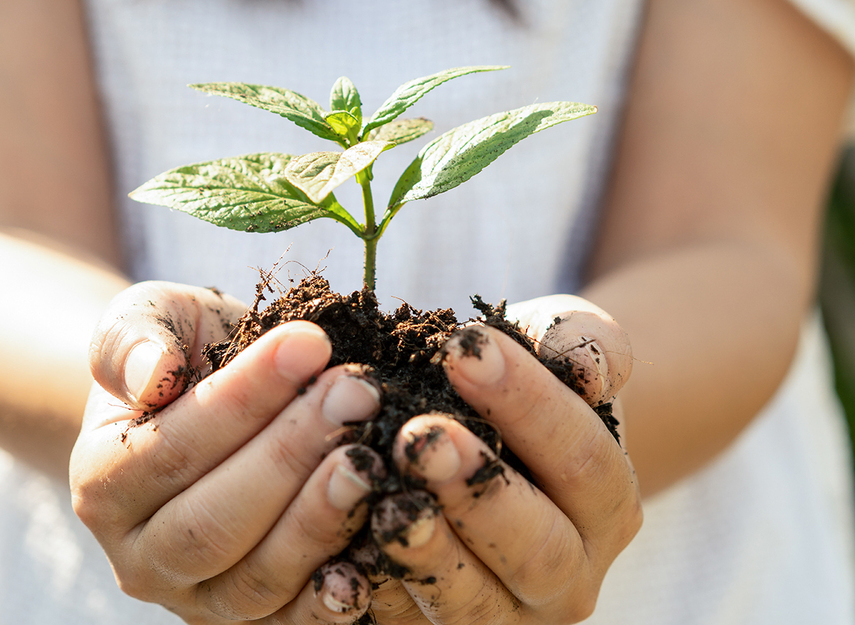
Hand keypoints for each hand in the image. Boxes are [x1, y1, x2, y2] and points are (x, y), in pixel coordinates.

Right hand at [70, 281, 383, 623]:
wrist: (209, 402)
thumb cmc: (185, 353)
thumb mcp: (149, 318)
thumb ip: (132, 338)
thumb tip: (150, 374)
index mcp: (103, 483)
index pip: (173, 448)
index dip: (244, 399)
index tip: (310, 343)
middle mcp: (141, 557)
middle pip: (213, 524)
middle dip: (292, 455)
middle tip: (358, 394)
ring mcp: (199, 598)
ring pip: (258, 578)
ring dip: (321, 517)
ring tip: (372, 456)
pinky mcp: (254, 619)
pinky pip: (293, 622)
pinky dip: (336, 596)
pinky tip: (379, 542)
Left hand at [361, 295, 640, 623]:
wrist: (488, 448)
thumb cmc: (522, 389)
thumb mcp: (556, 350)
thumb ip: (583, 345)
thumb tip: (588, 367)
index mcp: (608, 506)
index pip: (582, 458)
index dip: (528, 403)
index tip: (463, 351)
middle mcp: (569, 577)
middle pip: (538, 547)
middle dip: (477, 492)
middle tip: (421, 440)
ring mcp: (506, 616)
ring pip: (473, 603)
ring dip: (426, 551)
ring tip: (383, 499)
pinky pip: (408, 622)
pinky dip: (374, 589)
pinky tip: (342, 548)